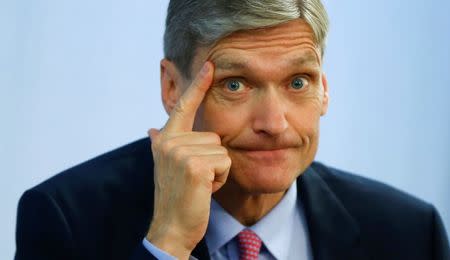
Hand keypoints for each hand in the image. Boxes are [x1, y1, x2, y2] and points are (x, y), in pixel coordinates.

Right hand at [146, 62, 230, 258]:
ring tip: (199, 184)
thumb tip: (152, 129)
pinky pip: (225, 162)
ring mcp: (180, 152)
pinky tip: (204, 189)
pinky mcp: (195, 165)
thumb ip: (162, 143)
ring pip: (221, 150)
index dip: (197, 85)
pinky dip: (221, 179)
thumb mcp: (166, 166)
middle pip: (214, 136)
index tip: (209, 65)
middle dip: (212, 159)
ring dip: (217, 170)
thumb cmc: (176, 196)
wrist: (171, 227)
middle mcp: (169, 141)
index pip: (183, 106)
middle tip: (196, 178)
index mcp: (165, 139)